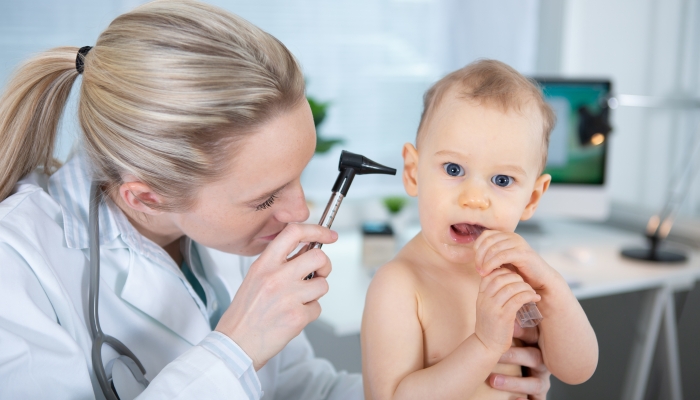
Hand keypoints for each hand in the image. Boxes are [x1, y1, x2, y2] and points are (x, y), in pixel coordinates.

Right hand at [214, 223, 336, 369]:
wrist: (236, 343)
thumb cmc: (245, 313)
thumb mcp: (255, 278)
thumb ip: (279, 263)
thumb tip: (308, 251)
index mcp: (264, 264)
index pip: (294, 232)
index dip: (316, 230)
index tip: (328, 235)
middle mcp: (276, 277)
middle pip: (318, 257)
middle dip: (324, 266)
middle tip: (318, 274)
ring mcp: (288, 296)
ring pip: (323, 285)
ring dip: (315, 293)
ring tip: (298, 300)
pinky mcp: (297, 316)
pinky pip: (317, 308)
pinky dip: (309, 313)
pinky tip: (293, 316)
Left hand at [474, 230, 553, 289]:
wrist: (539, 281)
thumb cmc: (518, 272)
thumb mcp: (501, 261)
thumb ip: (490, 255)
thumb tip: (472, 253)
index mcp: (506, 236)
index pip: (485, 235)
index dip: (477, 247)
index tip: (476, 262)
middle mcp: (512, 236)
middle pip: (488, 241)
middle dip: (479, 255)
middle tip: (478, 269)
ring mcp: (518, 243)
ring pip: (493, 248)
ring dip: (484, 261)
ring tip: (481, 272)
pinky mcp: (523, 253)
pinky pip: (502, 256)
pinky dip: (491, 264)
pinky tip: (488, 272)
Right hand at [474, 268, 540, 355]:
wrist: (485, 346)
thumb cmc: (490, 326)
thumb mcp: (487, 307)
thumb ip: (493, 294)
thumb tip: (507, 280)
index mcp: (481, 295)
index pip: (490, 274)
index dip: (504, 271)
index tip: (515, 277)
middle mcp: (484, 300)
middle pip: (500, 278)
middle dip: (516, 277)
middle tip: (525, 284)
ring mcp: (493, 308)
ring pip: (510, 288)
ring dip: (525, 287)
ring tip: (532, 292)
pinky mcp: (503, 317)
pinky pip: (517, 300)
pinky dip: (528, 296)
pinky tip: (535, 298)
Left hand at [488, 323, 550, 399]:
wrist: (531, 377)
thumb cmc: (523, 352)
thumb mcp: (521, 339)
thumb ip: (513, 326)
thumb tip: (497, 301)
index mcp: (538, 346)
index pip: (534, 336)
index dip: (524, 331)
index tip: (510, 325)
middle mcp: (544, 363)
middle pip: (534, 357)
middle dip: (515, 355)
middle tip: (497, 354)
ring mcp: (541, 381)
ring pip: (534, 383)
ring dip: (514, 382)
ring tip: (493, 380)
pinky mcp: (539, 395)